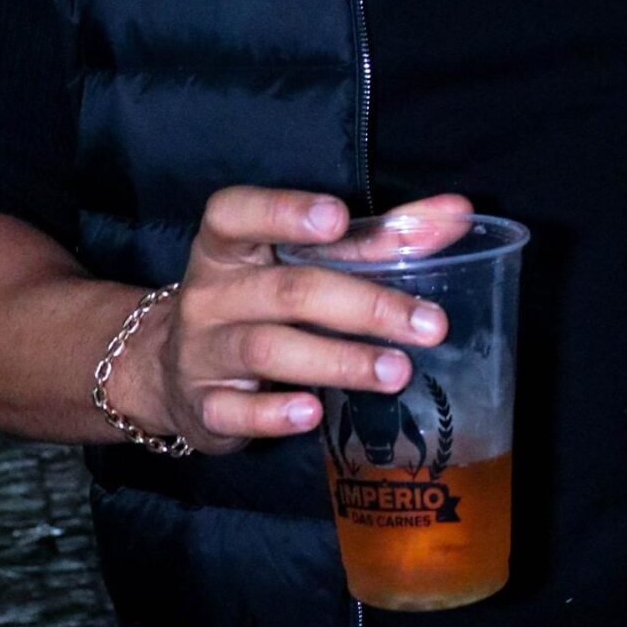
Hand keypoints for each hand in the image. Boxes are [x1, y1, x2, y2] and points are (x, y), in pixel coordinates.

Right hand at [108, 187, 471, 453]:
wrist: (171, 371)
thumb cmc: (259, 304)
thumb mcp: (300, 265)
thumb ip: (376, 239)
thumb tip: (454, 214)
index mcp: (229, 247)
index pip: (236, 214)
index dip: (284, 211)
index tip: (337, 218)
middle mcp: (210, 295)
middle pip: (287, 291)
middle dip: (364, 306)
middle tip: (428, 325)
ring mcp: (203, 351)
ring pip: (268, 350)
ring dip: (338, 361)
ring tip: (396, 371)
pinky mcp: (204, 406)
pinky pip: (235, 410)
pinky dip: (274, 414)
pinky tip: (313, 414)